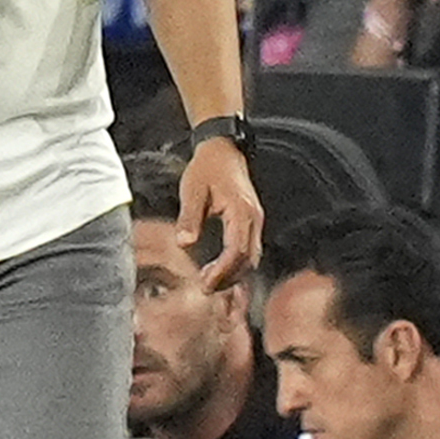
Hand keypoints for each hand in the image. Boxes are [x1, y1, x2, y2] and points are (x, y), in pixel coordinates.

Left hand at [177, 135, 264, 289]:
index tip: (205, 283)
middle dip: (228, 278)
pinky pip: (249, 250)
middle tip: (206, 288)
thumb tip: (184, 243)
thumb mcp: (193, 190)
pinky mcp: (252, 222)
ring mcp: (256, 220)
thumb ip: (189, 217)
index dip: (223, 271)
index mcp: (241, 211)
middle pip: (248, 259)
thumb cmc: (208, 167)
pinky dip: (237, 265)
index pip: (237, 250)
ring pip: (252, 258)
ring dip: (234, 274)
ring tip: (210, 282)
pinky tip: (220, 270)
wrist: (223, 149)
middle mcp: (254, 218)